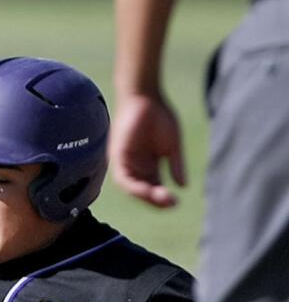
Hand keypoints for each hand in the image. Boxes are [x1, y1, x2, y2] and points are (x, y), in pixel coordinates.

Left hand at [109, 93, 185, 207]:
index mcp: (148, 164)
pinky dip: (134, 185)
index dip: (163, 197)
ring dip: (146, 195)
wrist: (146, 96)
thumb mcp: (172, 145)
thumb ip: (175, 165)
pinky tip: (147, 190)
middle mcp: (135, 165)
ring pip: (132, 187)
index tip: (176, 203)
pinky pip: (123, 177)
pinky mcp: (117, 156)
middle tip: (171, 204)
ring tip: (161, 199)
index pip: (154, 186)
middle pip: (143, 189)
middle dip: (156, 199)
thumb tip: (183, 186)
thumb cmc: (160, 116)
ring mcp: (125, 161)